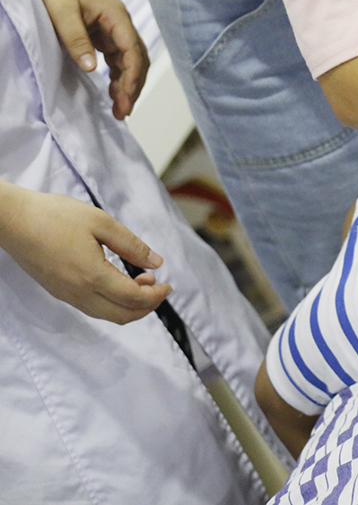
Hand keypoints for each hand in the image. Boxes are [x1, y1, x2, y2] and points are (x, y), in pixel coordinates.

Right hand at [0, 184, 171, 323]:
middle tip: (159, 287)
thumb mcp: (101, 223)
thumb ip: (132, 245)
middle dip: (147, 307)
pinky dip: (112, 302)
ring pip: (106, 314)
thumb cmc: (54, 216)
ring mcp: (66, 294)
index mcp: (93, 277)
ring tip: (142, 280)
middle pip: (122, 316)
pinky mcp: (58, 290)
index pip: (133, 299)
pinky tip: (118, 280)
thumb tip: (156, 263)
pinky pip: (91, 307)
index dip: (156, 296)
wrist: (12, 220)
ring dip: (129, 305)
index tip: (168, 285)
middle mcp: (78, 293)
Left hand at [31, 0, 148, 119]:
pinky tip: (112, 87)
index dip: (132, 77)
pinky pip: (115, 55)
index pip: (133, 51)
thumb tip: (93, 69)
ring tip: (119, 107)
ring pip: (128, 59)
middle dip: (133, 86)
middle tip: (123, 111)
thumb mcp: (61, 12)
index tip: (126, 97)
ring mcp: (112, 26)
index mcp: (116, 15)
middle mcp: (119, 22)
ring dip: (126, 83)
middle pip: (136, 59)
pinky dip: (116, 73)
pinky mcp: (102, 29)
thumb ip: (77, 40)